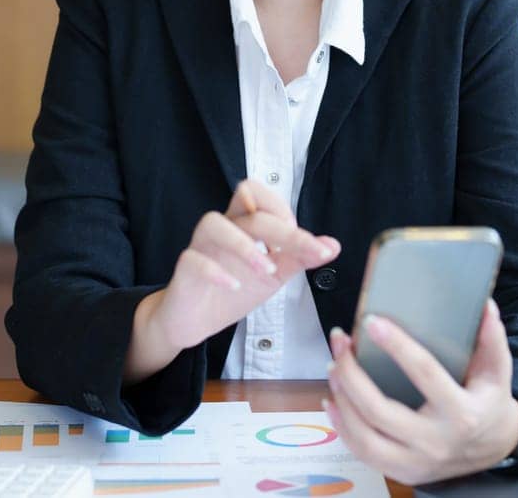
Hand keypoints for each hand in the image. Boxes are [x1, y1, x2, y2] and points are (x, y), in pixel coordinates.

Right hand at [125, 179, 339, 382]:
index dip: (283, 209)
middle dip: (281, 230)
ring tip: (266, 270)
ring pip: (214, 222)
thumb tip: (332, 245)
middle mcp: (221, 228)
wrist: (196, 322)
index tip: (305, 241)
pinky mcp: (184, 269)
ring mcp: (200, 246)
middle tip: (304, 252)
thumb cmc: (234, 290)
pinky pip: (194, 260)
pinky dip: (217, 272)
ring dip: (245, 246)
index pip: (258, 194)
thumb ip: (300, 258)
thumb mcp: (274, 274)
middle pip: (247, 209)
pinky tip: (234, 286)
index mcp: (241, 223)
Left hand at [322, 299, 517, 485]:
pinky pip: (362, 452)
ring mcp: (417, 462)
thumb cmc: (489, 402)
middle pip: (380, 411)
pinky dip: (342, 426)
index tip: (372, 321)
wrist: (494, 449)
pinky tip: (333, 399)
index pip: (425, 374)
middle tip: (340, 342)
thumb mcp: (497, 371)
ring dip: (341, 400)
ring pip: (365, 437)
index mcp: (463, 413)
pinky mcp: (402, 472)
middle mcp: (437, 441)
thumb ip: (492, 338)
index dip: (397, 346)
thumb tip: (485, 304)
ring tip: (333, 366)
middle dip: (351, 374)